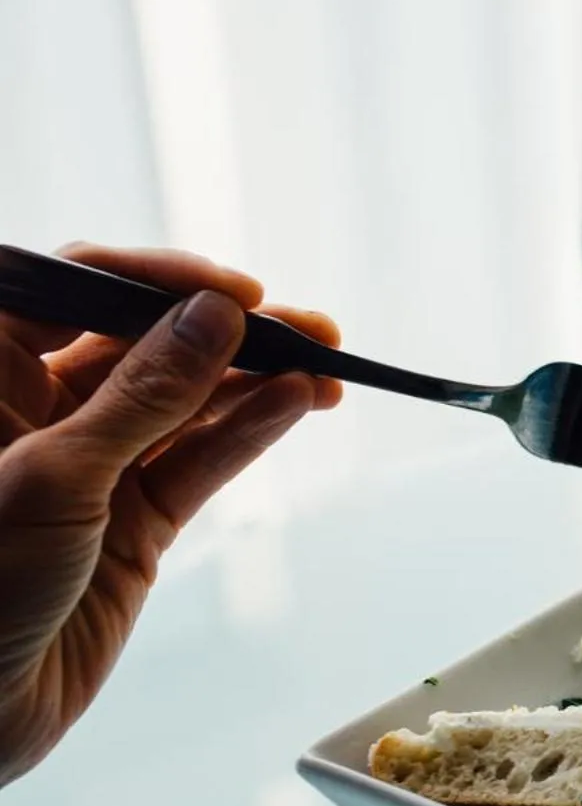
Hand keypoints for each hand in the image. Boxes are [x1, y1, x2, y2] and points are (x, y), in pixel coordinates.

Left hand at [0, 245, 340, 788]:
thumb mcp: (54, 476)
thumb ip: (143, 395)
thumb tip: (217, 317)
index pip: (74, 287)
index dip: (152, 280)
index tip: (233, 293)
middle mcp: (33, 408)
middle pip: (143, 343)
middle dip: (224, 332)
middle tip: (306, 328)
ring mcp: (89, 468)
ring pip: (183, 405)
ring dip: (254, 383)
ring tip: (324, 370)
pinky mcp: (131, 525)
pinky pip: (198, 465)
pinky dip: (247, 435)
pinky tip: (295, 407)